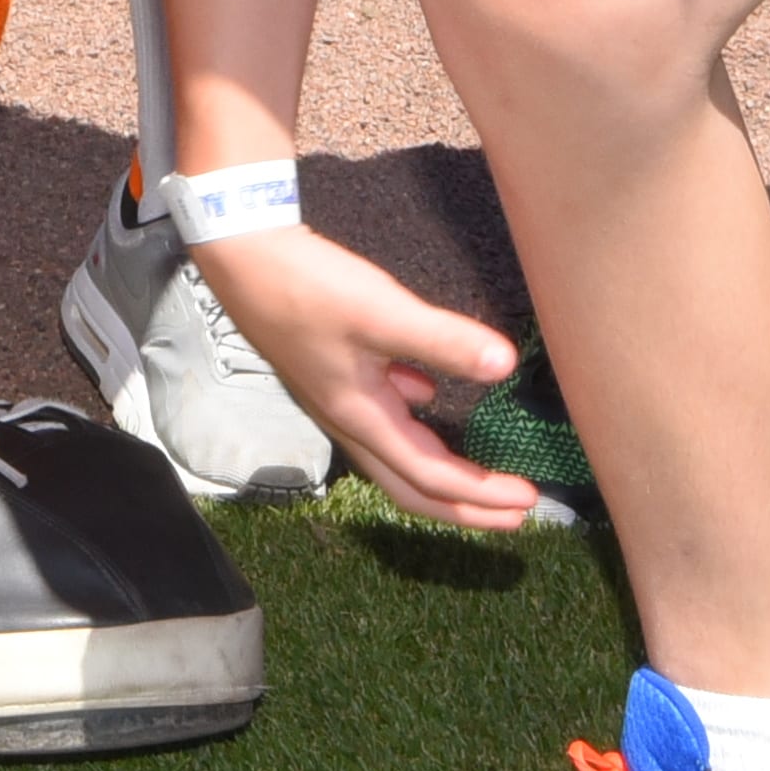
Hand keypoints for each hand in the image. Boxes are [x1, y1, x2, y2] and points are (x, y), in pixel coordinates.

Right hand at [190, 223, 527, 531]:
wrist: (241, 253)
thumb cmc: (306, 287)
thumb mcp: (380, 312)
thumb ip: (443, 339)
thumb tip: (504, 364)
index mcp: (361, 416)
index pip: (429, 475)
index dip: (479, 494)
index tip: (528, 500)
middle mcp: (348, 418)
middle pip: (409, 485)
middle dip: (462, 508)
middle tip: (512, 516)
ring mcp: (338, 396)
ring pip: (396, 454)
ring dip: (442, 470)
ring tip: (480, 473)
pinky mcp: (334, 368)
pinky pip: (384, 413)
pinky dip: (416, 421)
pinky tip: (430, 393)